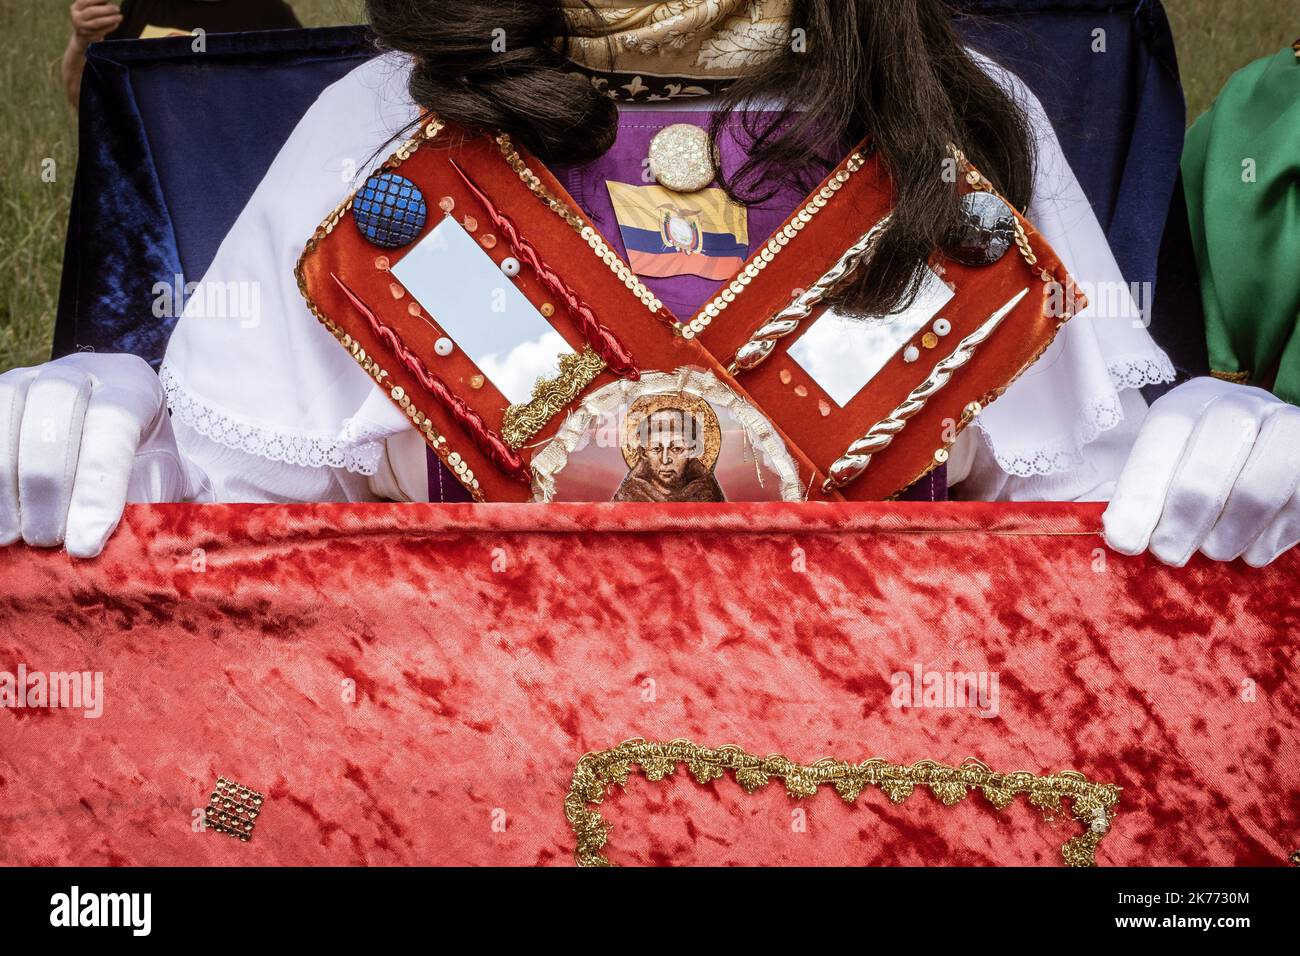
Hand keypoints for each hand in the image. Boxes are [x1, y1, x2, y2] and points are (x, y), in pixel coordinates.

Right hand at [0, 353, 197, 558]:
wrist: (120, 447)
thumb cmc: (144, 470)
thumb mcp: (166, 482)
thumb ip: (161, 507)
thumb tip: (140, 550)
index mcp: (131, 384)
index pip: (114, 424)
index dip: (98, 487)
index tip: (87, 544)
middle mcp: (75, 374)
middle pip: (51, 420)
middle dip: (46, 488)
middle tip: (48, 542)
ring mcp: (26, 381)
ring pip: (3, 422)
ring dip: (5, 488)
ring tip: (13, 539)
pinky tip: (0, 521)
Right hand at [69, 0, 122, 47]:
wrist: (82, 35)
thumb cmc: (89, 17)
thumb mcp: (89, 8)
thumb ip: (97, 3)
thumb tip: (108, 0)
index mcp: (75, 8)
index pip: (85, 1)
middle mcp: (77, 18)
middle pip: (92, 12)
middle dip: (106, 9)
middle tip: (117, 8)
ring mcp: (82, 29)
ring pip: (97, 23)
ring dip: (110, 19)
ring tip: (120, 17)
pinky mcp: (89, 37)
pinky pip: (101, 31)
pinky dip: (110, 27)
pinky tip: (116, 23)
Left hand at [1103, 377, 1299, 566]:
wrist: (1263, 446)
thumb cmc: (1198, 461)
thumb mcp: (1164, 462)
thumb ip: (1143, 491)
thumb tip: (1123, 534)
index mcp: (1189, 405)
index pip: (1162, 441)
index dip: (1141, 495)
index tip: (1124, 541)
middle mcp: (1240, 407)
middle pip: (1208, 470)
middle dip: (1182, 523)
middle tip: (1168, 554)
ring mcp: (1287, 427)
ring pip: (1257, 492)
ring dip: (1228, 536)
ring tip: (1213, 551)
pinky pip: (1298, 507)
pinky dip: (1270, 541)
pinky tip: (1251, 550)